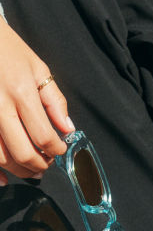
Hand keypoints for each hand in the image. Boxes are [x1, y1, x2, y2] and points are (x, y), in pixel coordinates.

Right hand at [0, 17, 72, 184]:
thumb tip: (68, 129)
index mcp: (21, 93)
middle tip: (47, 165)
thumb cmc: (10, 52)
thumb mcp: (38, 69)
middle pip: (21, 151)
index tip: (61, 150)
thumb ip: (54, 100)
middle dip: (38, 164)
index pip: (43, 134)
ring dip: (18, 170)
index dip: (55, 149)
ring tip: (31, 170)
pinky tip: (4, 178)